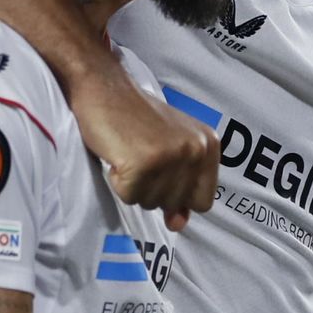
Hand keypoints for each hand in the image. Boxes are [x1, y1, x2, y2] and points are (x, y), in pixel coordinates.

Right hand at [67, 64, 219, 229]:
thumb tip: (179, 224)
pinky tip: (118, 156)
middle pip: (175, 204)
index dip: (178, 196)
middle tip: (140, 156)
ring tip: (130, 153)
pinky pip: (129, 196)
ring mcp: (171, 156)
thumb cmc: (135, 118)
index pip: (203, 201)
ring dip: (134, 185)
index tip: (161, 173)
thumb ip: (181, 186)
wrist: (104, 87)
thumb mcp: (170, 148)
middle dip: (152, 189)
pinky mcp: (144, 163)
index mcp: (209, 145)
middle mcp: (196, 150)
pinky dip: (117, 182)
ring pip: (150, 203)